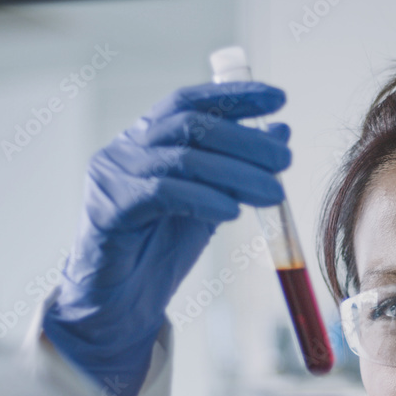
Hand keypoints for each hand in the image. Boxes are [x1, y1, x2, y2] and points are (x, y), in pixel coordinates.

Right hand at [43, 81, 290, 395]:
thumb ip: (239, 167)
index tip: (279, 99)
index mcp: (149, 138)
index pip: (192, 102)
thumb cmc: (161, 246)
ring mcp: (113, 176)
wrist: (120, 299)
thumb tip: (281, 133)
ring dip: (236, 173)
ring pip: (181, 159)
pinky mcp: (109, 209)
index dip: (235, 95)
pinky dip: (203, 199)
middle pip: (192, 126)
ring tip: (274, 192)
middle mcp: (127, 148)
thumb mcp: (210, 200)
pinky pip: (162, 194)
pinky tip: (233, 211)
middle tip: (286, 159)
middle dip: (246, 140)